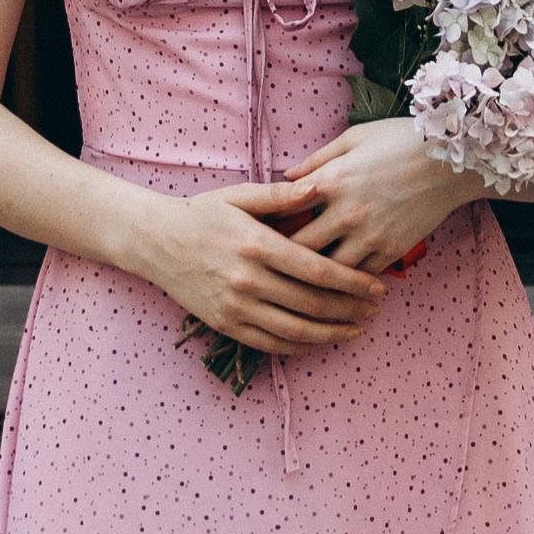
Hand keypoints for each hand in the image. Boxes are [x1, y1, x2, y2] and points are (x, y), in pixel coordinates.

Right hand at [145, 187, 387, 361]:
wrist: (156, 242)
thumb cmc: (203, 214)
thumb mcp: (239, 196)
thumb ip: (280, 196)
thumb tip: (319, 187)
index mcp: (257, 244)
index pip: (317, 271)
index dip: (353, 283)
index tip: (377, 288)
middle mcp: (247, 280)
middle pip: (312, 304)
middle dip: (350, 310)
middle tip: (375, 310)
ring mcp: (236, 307)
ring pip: (295, 330)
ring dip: (332, 333)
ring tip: (357, 329)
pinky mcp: (226, 325)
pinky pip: (270, 344)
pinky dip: (300, 346)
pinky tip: (320, 340)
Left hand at [263, 117, 473, 284]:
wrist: (452, 160)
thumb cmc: (400, 140)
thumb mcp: (354, 137)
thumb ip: (317, 159)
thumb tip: (286, 178)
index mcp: (331, 181)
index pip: (284, 213)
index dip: (266, 226)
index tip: (254, 236)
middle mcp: (346, 213)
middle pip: (300, 251)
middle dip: (282, 261)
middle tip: (270, 268)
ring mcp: (370, 236)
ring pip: (329, 272)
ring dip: (314, 279)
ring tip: (298, 286)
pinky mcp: (392, 251)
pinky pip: (361, 277)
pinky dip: (346, 283)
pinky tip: (336, 287)